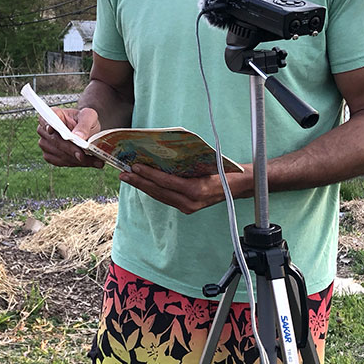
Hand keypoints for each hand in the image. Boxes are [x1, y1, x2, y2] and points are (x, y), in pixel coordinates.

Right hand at [37, 106, 105, 167]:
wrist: (88, 130)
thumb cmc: (86, 119)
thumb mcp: (89, 116)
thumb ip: (84, 124)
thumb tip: (77, 136)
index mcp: (52, 114)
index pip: (45, 120)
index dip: (48, 127)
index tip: (54, 132)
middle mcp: (45, 130)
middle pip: (54, 141)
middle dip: (70, 150)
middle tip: (83, 156)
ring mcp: (46, 144)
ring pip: (58, 154)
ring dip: (76, 160)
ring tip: (95, 160)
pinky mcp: (50, 156)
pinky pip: (61, 162)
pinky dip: (76, 163)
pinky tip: (89, 162)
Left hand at [120, 164, 253, 213]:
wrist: (239, 186)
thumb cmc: (224, 170)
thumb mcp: (207, 162)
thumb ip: (186, 162)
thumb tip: (162, 153)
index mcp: (196, 190)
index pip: (167, 182)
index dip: (149, 175)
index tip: (135, 167)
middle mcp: (190, 202)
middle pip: (159, 192)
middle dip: (139, 182)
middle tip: (123, 174)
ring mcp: (188, 208)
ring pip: (160, 196)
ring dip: (143, 187)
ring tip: (128, 178)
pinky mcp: (187, 209)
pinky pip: (166, 198)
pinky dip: (154, 190)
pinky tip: (143, 183)